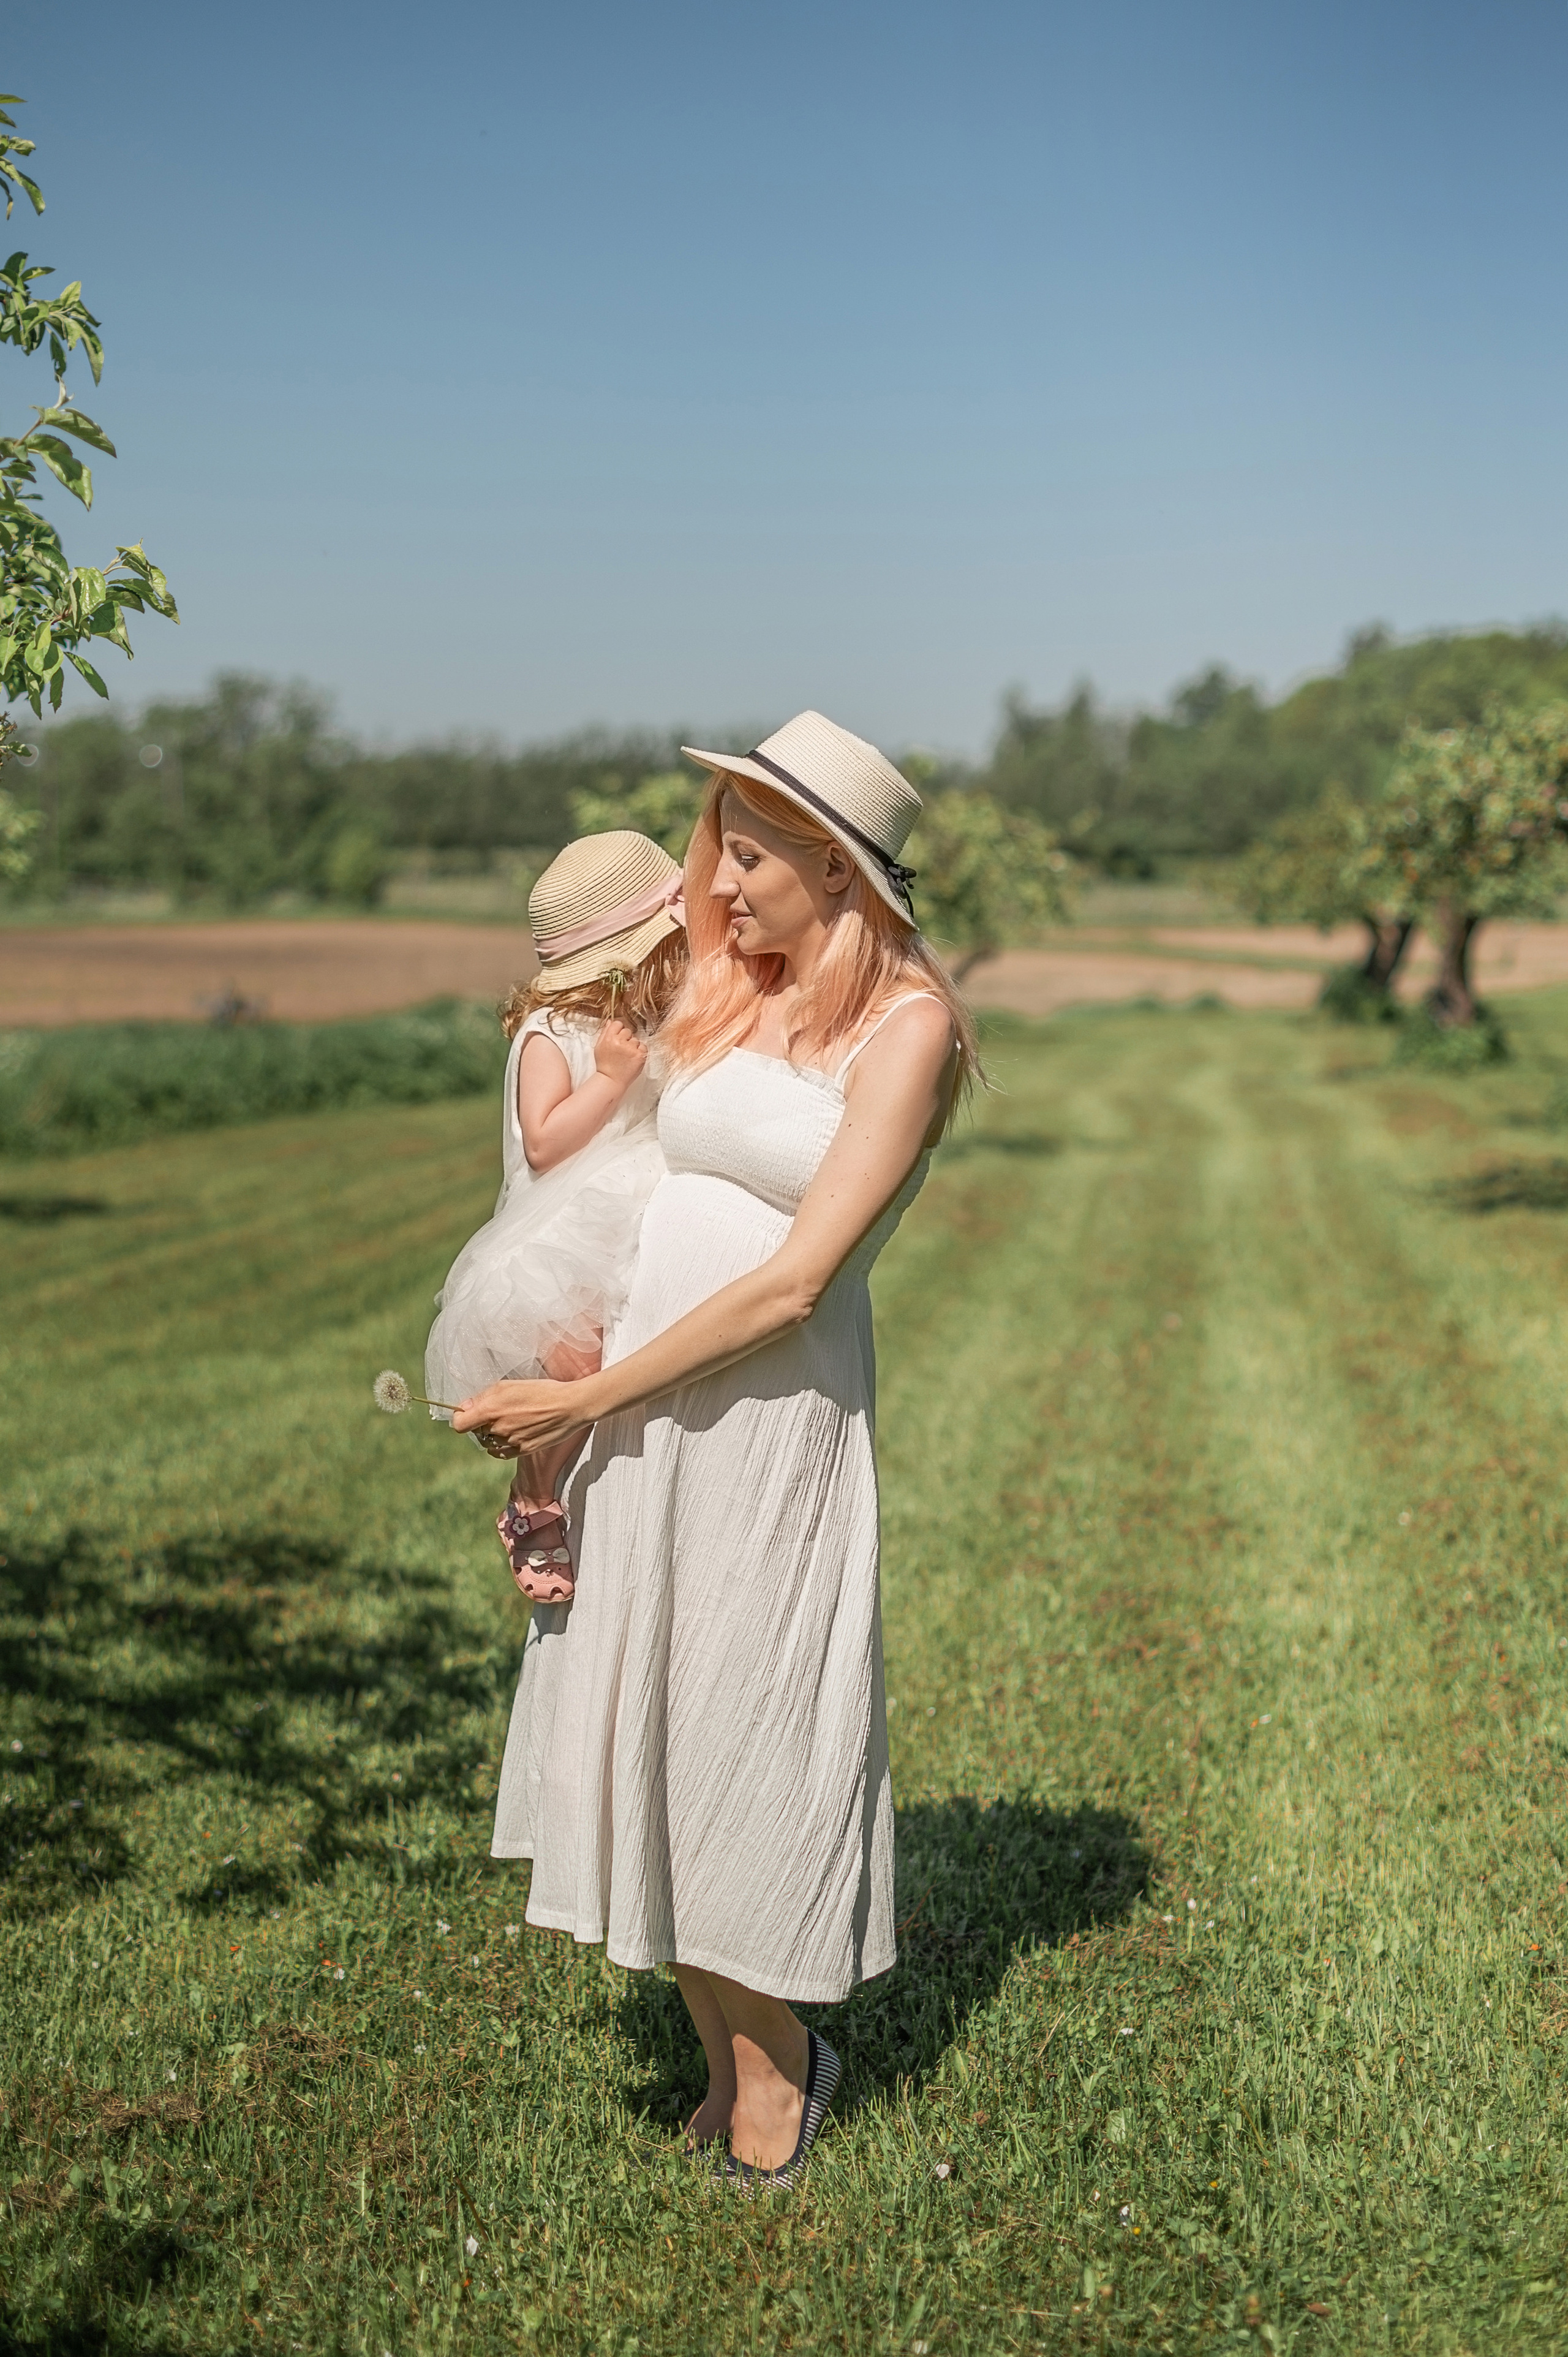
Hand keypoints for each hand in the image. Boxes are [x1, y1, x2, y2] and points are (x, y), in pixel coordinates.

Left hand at [452, 1377, 595, 1456]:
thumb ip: (484, 1396)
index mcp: (492, 1410)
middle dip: (481, 1422)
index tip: (467, 1412)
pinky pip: (501, 1453)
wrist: (569, 1406)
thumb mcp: (510, 1384)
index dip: (461, 1418)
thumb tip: (465, 1406)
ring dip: (493, 1434)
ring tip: (509, 1422)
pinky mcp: (522, 1451)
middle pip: (476, 1432)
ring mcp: (510, 1442)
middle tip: (497, 1412)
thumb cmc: (541, 1390)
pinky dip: (501, 1446)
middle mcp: (498, 1428)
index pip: (460, 1425)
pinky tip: (511, 1435)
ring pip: (488, 1443)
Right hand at [593, 1018, 647, 1087]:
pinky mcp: (639, 1055)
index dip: (619, 1030)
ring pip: (636, 1039)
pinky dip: (640, 1052)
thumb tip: (610, 1021)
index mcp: (609, 1038)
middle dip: (626, 1038)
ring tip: (626, 1056)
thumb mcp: (599, 1047)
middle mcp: (620, 1041)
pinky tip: (633, 1058)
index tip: (618, 1037)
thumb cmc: (604, 1065)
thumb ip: (604, 1033)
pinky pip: (643, 1047)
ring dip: (633, 1046)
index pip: (618, 1023)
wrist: (611, 1080)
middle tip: (622, 1049)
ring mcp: (631, 1048)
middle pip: (628, 1031)